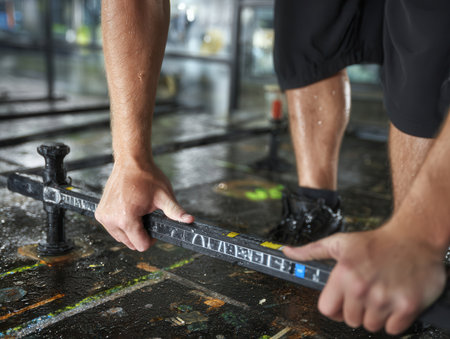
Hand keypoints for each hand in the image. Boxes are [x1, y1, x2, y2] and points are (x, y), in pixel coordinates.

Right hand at [95, 160, 193, 250]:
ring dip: (131, 230)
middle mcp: (111, 220)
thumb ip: (176, 212)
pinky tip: (129, 210)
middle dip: (141, 234)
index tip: (155, 225)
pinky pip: (113, 229)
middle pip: (130, 243)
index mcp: (126, 218)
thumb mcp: (164, 196)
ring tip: (138, 211)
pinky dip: (122, 224)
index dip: (151, 238)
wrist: (131, 162)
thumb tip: (190, 220)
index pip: (140, 245)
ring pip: (121, 237)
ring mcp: (103, 217)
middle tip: (147, 216)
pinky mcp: (100, 214)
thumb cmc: (147, 177)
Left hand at [283, 225, 446, 334]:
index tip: (342, 301)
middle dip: (355, 309)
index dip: (334, 307)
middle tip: (365, 293)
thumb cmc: (376, 242)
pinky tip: (392, 300)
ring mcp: (385, 298)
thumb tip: (287, 251)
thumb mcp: (339, 242)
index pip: (327, 309)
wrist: (414, 238)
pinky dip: (393, 320)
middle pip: (349, 320)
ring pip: (370, 326)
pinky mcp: (407, 306)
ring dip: (374, 315)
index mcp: (344, 274)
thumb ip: (310, 251)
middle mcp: (362, 288)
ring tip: (379, 294)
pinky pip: (393, 329)